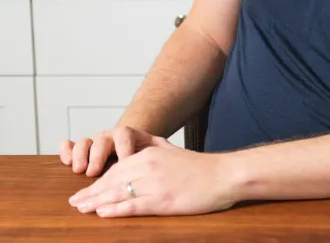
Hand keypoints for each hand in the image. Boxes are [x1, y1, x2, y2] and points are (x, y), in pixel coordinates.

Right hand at [59, 126, 163, 177]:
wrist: (139, 146)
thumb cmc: (153, 156)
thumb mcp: (161, 152)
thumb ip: (164, 152)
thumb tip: (177, 157)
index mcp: (131, 135)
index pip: (126, 136)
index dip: (123, 149)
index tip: (124, 163)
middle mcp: (111, 137)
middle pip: (102, 140)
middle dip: (97, 155)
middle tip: (93, 171)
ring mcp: (96, 142)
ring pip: (85, 142)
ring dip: (80, 155)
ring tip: (79, 170)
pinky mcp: (83, 151)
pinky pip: (70, 146)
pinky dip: (66, 151)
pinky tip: (64, 161)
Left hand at [67, 140, 236, 216]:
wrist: (224, 175)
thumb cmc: (200, 167)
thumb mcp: (172, 151)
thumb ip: (152, 147)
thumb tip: (134, 151)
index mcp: (149, 155)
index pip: (116, 169)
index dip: (98, 181)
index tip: (85, 190)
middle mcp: (148, 167)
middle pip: (112, 181)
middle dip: (91, 192)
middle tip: (75, 202)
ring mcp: (154, 184)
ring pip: (117, 193)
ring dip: (96, 201)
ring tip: (81, 208)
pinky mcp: (162, 200)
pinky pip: (132, 205)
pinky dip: (115, 209)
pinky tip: (103, 213)